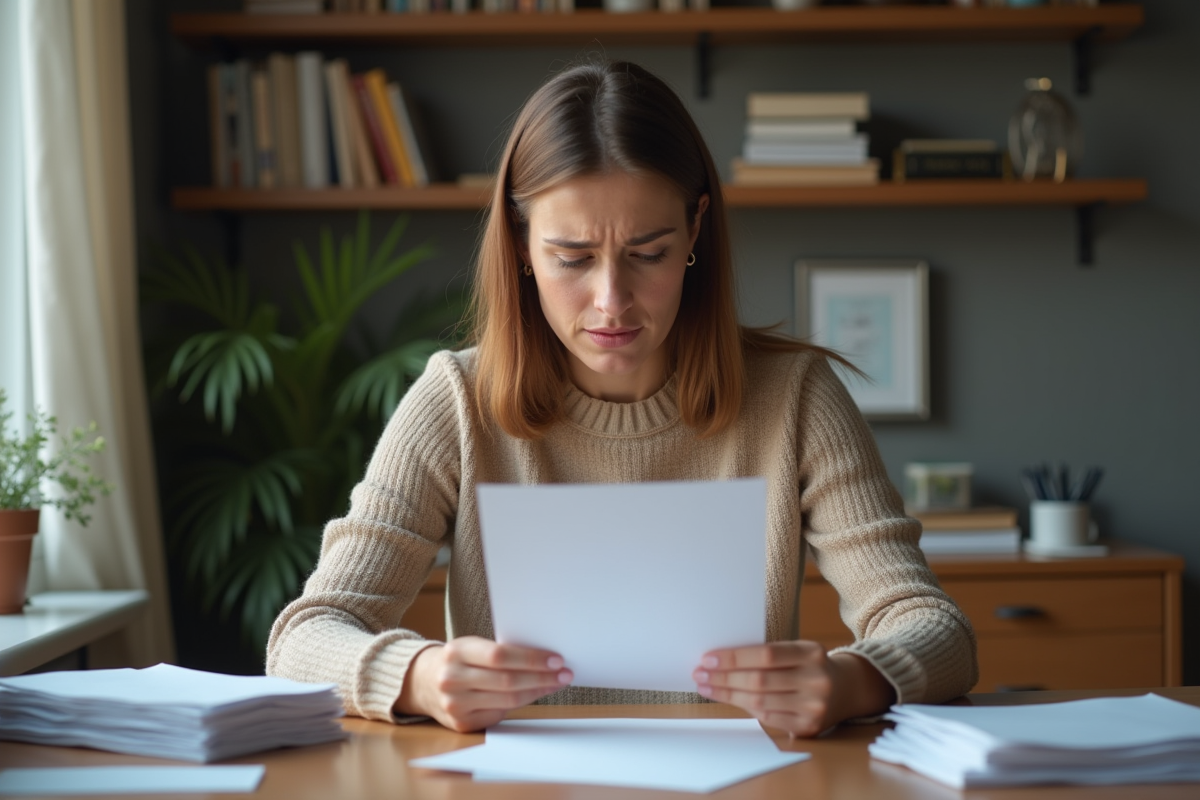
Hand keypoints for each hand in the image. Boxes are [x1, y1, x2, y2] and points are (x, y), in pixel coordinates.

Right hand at [396, 636, 572, 731]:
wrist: (422, 682)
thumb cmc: (458, 660)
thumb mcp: (470, 646)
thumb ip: (498, 652)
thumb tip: (543, 658)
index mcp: (456, 651)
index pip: (500, 655)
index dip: (531, 659)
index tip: (556, 659)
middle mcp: (452, 678)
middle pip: (507, 681)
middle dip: (541, 677)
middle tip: (564, 674)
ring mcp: (455, 704)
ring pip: (507, 700)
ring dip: (537, 691)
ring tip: (555, 683)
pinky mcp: (462, 723)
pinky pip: (500, 714)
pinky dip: (521, 703)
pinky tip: (534, 694)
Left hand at [692, 642, 894, 737]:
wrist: (846, 689)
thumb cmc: (810, 665)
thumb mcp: (797, 651)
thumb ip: (767, 654)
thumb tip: (720, 660)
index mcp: (811, 652)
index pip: (765, 654)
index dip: (734, 658)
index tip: (708, 658)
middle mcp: (816, 680)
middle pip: (759, 681)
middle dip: (724, 678)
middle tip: (700, 674)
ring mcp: (814, 706)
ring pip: (760, 702)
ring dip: (728, 695)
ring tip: (708, 687)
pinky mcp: (808, 727)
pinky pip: (768, 718)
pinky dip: (746, 708)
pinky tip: (730, 699)